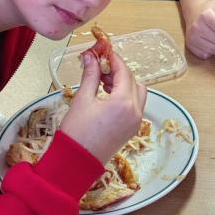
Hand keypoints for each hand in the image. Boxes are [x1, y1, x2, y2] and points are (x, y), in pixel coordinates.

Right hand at [60, 49, 145, 165]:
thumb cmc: (77, 132)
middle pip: (134, 81)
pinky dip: (125, 96)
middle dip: (119, 71)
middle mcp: (135, 111)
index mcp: (124, 102)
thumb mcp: (83, 100)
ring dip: (124, 83)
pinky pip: (135, 106)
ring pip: (138, 93)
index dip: (114, 59)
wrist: (76, 164)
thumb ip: (90, 75)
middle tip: (101, 67)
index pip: (124, 72)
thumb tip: (91, 57)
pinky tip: (107, 95)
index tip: (104, 51)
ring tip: (102, 81)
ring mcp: (135, 122)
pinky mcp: (131, 130)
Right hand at [185, 0, 214, 58]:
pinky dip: (209, 50)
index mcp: (205, 15)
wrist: (193, 12)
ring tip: (213, 36)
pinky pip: (206, 55)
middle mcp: (196, 27)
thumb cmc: (210, 8)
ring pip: (214, 50)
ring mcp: (192, 37)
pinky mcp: (189, 46)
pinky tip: (207, 41)